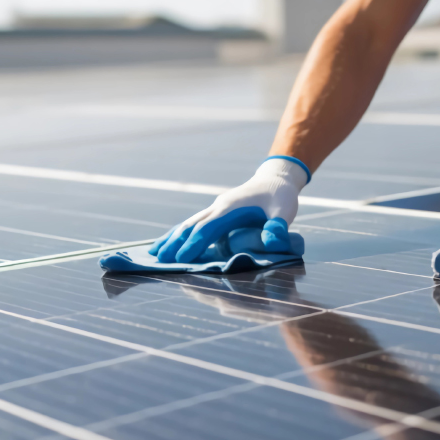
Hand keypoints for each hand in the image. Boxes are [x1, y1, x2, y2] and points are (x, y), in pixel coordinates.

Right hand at [149, 156, 309, 262]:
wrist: (275, 179)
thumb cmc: (280, 197)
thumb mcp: (285, 210)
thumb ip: (278, 226)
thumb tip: (273, 241)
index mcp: (231, 207)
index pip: (208, 228)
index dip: (195, 244)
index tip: (182, 259)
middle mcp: (218, 207)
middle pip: (191, 226)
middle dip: (175, 243)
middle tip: (159, 260)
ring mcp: (215, 209)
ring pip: (188, 224)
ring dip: (171, 239)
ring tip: (154, 253)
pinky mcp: (216, 213)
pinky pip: (193, 224)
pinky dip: (179, 234)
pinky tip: (167, 243)